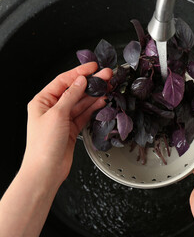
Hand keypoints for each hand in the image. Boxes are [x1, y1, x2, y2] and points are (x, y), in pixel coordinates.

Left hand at [22, 62, 111, 184]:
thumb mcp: (57, 115)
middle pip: (74, 90)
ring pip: (81, 102)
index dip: (79, 72)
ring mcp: (62, 119)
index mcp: (42, 101)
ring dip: (94, 95)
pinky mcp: (71, 129)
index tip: (93, 66)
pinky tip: (102, 101)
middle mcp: (52, 108)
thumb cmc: (44, 145)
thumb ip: (71, 96)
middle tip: (106, 75)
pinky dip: (93, 108)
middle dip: (90, 83)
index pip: (63, 81)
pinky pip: (84, 114)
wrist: (46, 170)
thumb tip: (80, 81)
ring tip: (107, 86)